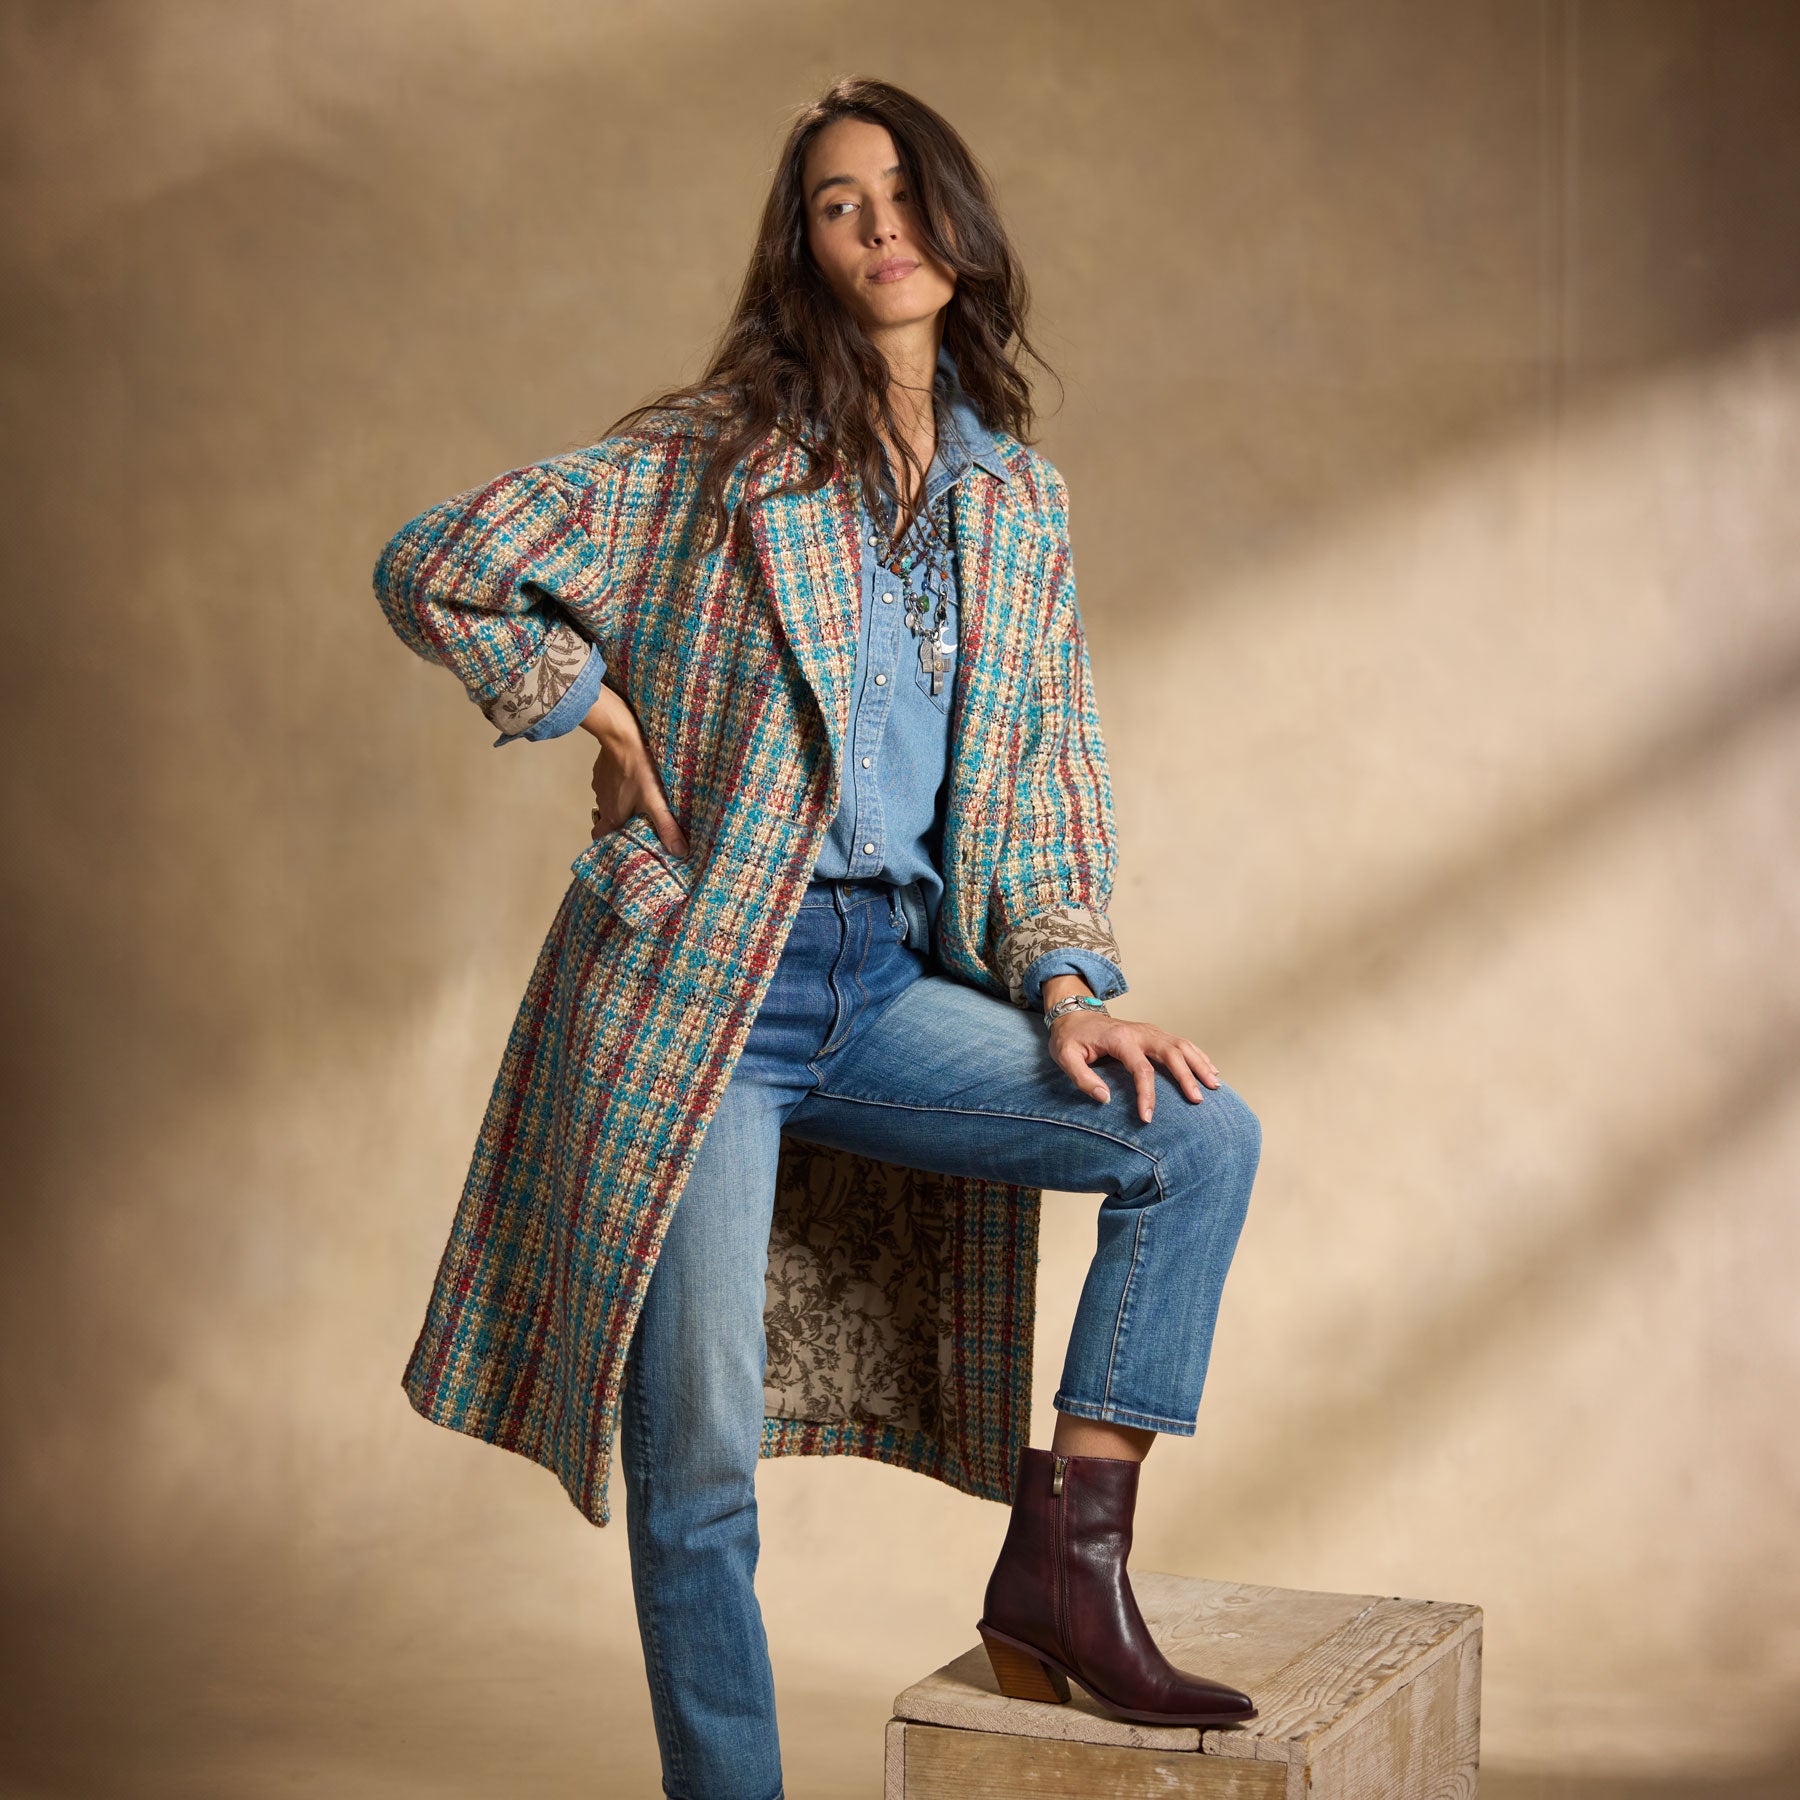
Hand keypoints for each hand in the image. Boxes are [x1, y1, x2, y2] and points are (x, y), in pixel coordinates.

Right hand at [581, 683, 688, 855]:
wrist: (622, 734)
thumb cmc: (639, 769)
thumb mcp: (656, 801)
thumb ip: (667, 827)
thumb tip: (679, 853)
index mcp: (612, 815)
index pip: (600, 838)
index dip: (610, 842)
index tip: (624, 843)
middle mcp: (602, 802)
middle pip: (608, 820)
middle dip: (623, 823)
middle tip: (641, 822)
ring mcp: (600, 784)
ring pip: (610, 800)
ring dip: (623, 802)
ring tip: (642, 799)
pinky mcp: (602, 769)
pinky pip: (610, 782)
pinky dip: (621, 784)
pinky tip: (634, 778)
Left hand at [1047, 1009, 1219, 1123]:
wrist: (1073, 1013)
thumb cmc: (1070, 1038)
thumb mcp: (1065, 1057)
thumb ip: (1082, 1078)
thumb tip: (1105, 1099)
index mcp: (1120, 1039)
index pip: (1141, 1069)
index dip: (1147, 1095)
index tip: (1148, 1118)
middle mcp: (1141, 1032)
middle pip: (1172, 1053)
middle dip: (1187, 1077)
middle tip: (1198, 1100)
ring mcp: (1150, 1030)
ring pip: (1182, 1045)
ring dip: (1200, 1064)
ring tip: (1215, 1085)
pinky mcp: (1154, 1033)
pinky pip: (1182, 1043)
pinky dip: (1198, 1055)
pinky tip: (1211, 1069)